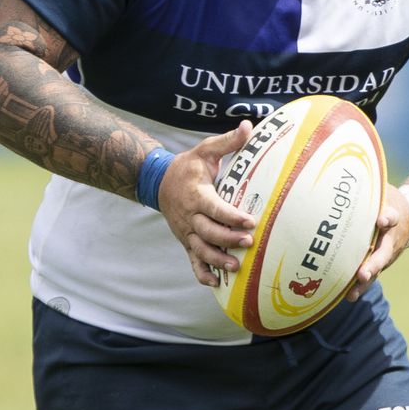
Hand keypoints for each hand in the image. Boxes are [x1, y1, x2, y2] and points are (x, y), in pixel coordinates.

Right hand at [156, 122, 256, 286]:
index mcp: (196, 195)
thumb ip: (228, 141)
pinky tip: (216, 284)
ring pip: (200, 249)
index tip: (249, 220)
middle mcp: (190, 216)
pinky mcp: (185, 241)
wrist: (158, 182)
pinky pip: (192, 260)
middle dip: (228, 239)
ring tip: (236, 266)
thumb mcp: (206, 150)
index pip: (214, 208)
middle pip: (208, 232)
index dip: (231, 215)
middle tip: (249, 243)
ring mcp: (186, 231)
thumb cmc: (189, 166)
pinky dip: (202, 273)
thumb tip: (250, 126)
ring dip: (217, 260)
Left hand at [345, 182, 408, 300]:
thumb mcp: (380, 189)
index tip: (381, 220)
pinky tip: (348, 296)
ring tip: (354, 291)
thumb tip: (339, 168)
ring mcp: (387, 252)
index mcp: (391, 216)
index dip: (386, 218)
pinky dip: (360, 286)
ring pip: (377, 268)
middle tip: (363, 271)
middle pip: (384, 251)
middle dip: (374, 262)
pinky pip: (371, 274)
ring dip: (366, 280)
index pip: (391, 216)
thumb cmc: (385, 199)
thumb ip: (366, 186)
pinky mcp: (380, 262)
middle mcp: (391, 237)